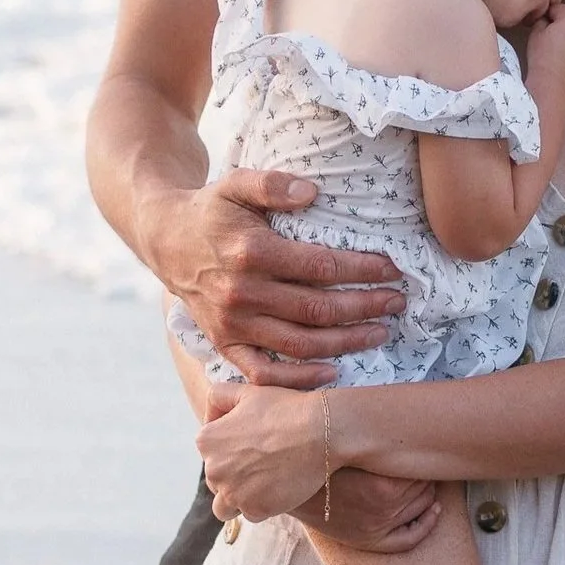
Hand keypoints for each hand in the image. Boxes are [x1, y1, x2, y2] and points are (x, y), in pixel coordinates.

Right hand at [144, 169, 405, 385]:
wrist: (165, 238)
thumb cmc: (212, 209)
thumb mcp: (237, 183)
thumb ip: (273, 184)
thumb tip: (312, 192)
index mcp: (251, 253)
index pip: (320, 268)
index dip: (361, 270)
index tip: (392, 269)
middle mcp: (242, 294)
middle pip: (317, 310)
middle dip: (365, 307)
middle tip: (398, 302)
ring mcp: (232, 324)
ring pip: (300, 344)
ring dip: (346, 343)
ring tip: (381, 332)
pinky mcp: (225, 343)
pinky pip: (264, 373)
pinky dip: (299, 380)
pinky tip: (333, 372)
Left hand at [198, 388, 443, 551]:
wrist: (321, 430)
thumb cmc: (286, 408)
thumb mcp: (248, 391)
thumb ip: (219, 397)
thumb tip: (209, 417)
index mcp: (207, 441)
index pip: (209, 455)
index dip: (231, 451)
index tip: (253, 447)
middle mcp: (213, 469)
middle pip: (217, 481)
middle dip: (235, 476)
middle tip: (264, 463)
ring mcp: (233, 492)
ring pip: (227, 505)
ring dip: (242, 497)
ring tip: (267, 482)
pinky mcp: (255, 509)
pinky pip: (252, 513)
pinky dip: (263, 505)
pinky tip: (280, 488)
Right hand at [523, 1, 564, 97]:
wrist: (552, 84)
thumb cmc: (541, 57)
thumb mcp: (536, 31)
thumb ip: (543, 18)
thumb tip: (548, 18)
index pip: (559, 8)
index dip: (547, 14)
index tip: (540, 24)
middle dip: (562, 23)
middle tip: (548, 35)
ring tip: (557, 46)